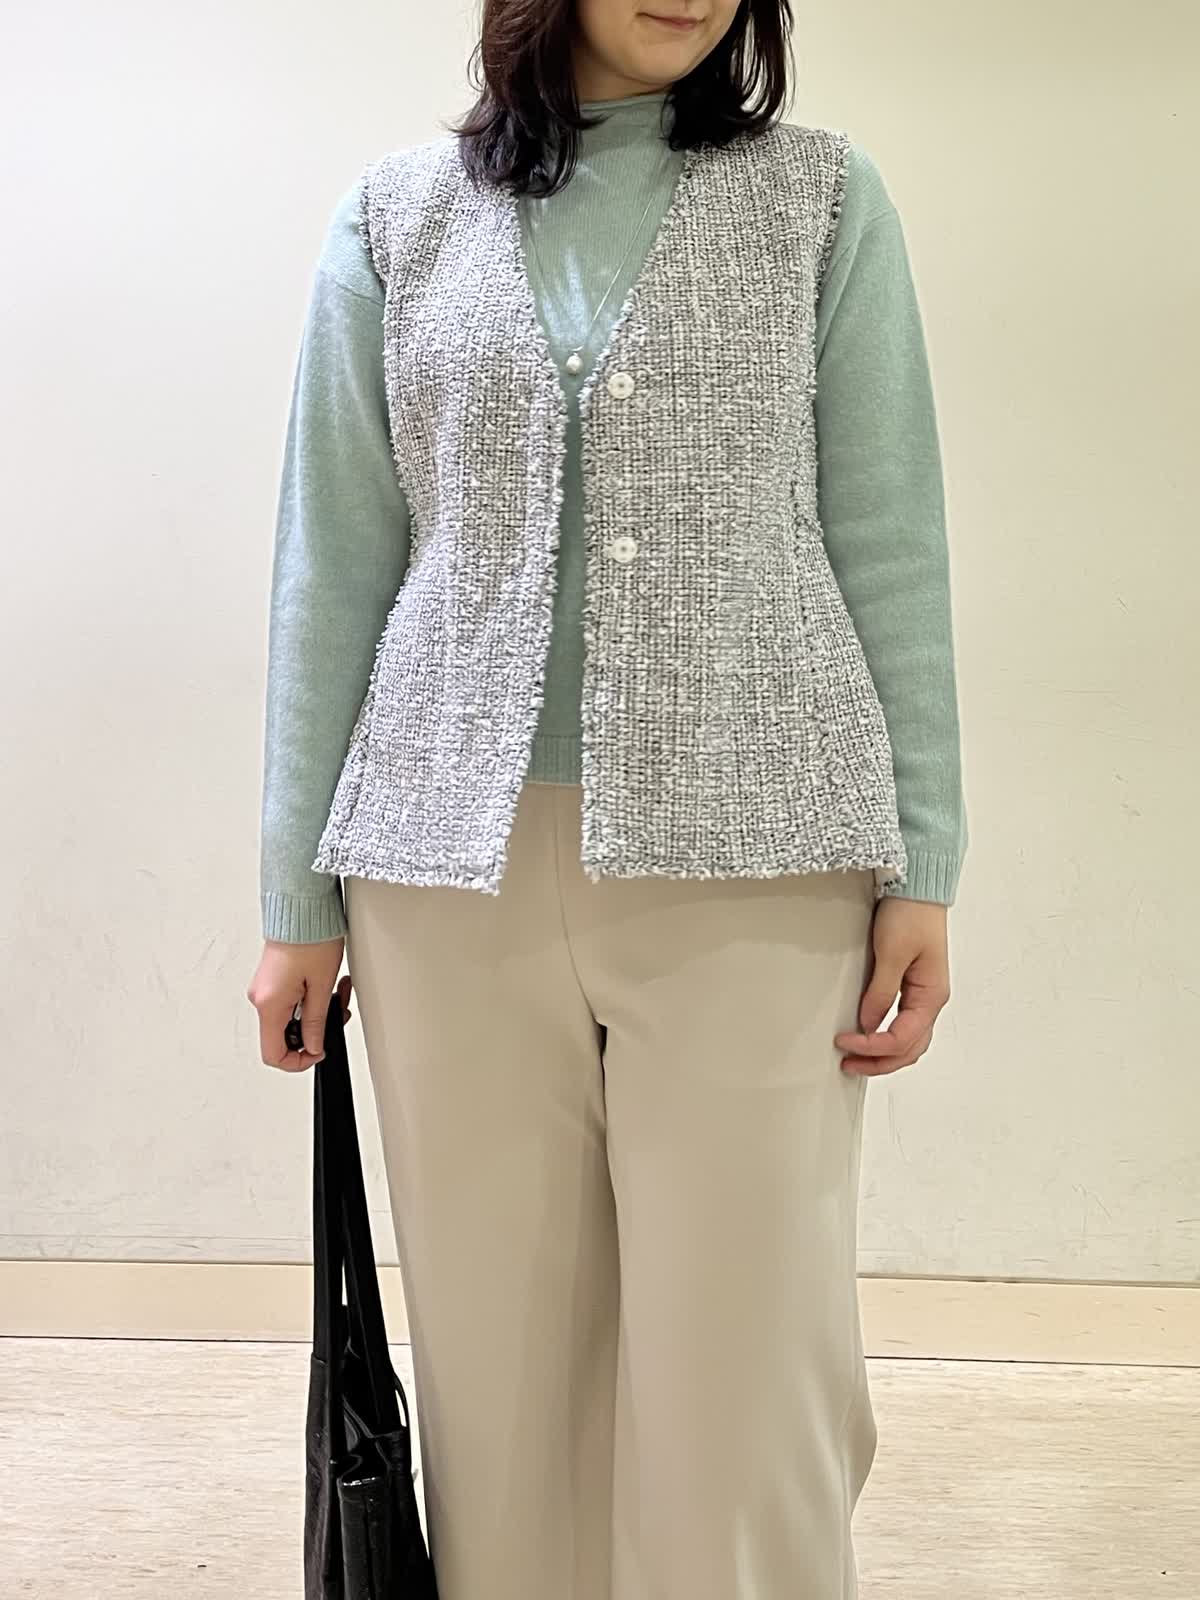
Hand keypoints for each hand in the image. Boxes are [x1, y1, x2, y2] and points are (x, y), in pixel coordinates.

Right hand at [246, 939, 352, 1072]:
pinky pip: (288, 1001)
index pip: (273, 1054)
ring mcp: (264, 987)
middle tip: (338, 1013)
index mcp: (269, 1004)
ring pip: (290, 1017)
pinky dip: (309, 999)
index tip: (319, 1051)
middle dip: (315, 1030)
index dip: (298, 1061)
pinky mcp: (272, 978)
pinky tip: (326, 983)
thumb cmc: (311, 937)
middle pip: (283, 1036)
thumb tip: (314, 1045)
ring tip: (338, 991)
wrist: (302, 906)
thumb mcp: (321, 985)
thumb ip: (316, 1022)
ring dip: (316, 1011)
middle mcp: (260, 997)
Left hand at [835, 898, 950, 1075]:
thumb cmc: (910, 913)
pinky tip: (870, 1036)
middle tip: (848, 1064)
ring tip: (857, 1057)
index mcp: (931, 995)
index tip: (845, 1043)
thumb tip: (867, 1024)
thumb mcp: (892, 953)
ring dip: (884, 1053)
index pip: (902, 1038)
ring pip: (909, 1039)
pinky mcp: (912, 984)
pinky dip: (887, 1036)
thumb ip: (881, 992)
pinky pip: (903, 1022)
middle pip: (909, 1048)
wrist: (916, 887)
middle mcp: (931, 999)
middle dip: (880, 1061)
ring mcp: (923, 993)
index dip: (872, 1047)